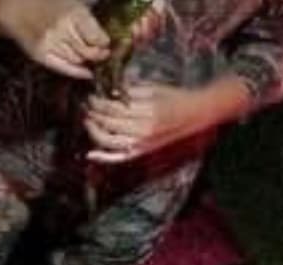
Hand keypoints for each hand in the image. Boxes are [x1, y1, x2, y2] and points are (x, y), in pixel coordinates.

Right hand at [0, 0, 110, 79]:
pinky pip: (63, 67)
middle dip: (98, 54)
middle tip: (102, 54)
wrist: (18, 9)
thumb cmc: (49, 4)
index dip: (104, 43)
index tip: (106, 44)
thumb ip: (88, 19)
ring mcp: (50, 43)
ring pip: (77, 60)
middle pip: (88, 51)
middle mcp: (61, 29)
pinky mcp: (40, 54)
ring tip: (89, 57)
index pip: (96, 37)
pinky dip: (77, 72)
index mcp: (73, 13)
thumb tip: (104, 41)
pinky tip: (87, 73)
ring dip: (86, 60)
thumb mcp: (73, 3)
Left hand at [84, 82, 218, 163]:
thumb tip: (108, 93)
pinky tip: (90, 154)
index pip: (113, 108)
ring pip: (109, 140)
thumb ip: (130, 92)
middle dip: (93, 113)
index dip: (98, 102)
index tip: (90, 96)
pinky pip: (119, 158)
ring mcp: (142, 143)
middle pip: (108, 123)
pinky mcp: (142, 152)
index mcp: (147, 111)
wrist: (197, 114)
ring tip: (87, 120)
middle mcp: (144, 130)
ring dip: (93, 131)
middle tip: (85, 105)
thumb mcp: (154, 89)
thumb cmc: (176, 98)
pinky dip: (104, 157)